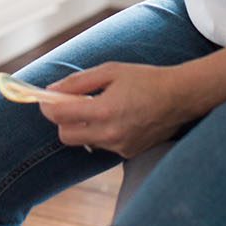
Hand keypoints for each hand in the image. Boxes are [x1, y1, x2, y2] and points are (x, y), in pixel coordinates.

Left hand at [41, 62, 188, 158]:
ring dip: (82, 126)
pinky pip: (102, 144)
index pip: (60, 116)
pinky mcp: (128, 153)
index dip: (47, 107)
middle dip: (62, 120)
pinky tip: (116, 117)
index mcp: (104, 110)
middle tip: (69, 103)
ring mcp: (120, 146)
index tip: (45, 99)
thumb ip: (77, 82)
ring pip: (84, 141)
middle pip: (65, 136)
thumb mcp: (110, 71)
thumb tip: (51, 91)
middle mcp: (110, 134)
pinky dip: (100, 132)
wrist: (180, 97)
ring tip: (100, 106)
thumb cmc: (145, 79)